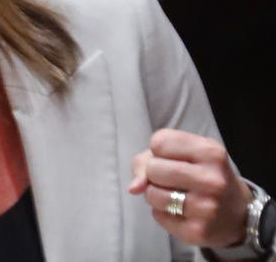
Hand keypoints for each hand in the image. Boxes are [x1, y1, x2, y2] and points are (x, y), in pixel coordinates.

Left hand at [129, 129, 251, 247]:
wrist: (238, 214)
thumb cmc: (203, 175)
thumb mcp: (186, 155)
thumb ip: (148, 159)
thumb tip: (134, 187)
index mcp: (210, 152)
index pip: (159, 141)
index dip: (158, 151)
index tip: (172, 158)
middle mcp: (211, 179)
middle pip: (153, 168)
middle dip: (154, 173)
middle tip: (172, 179)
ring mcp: (206, 208)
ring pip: (152, 194)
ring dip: (155, 194)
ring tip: (174, 195)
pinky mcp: (198, 232)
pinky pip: (158, 216)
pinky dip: (162, 212)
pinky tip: (181, 211)